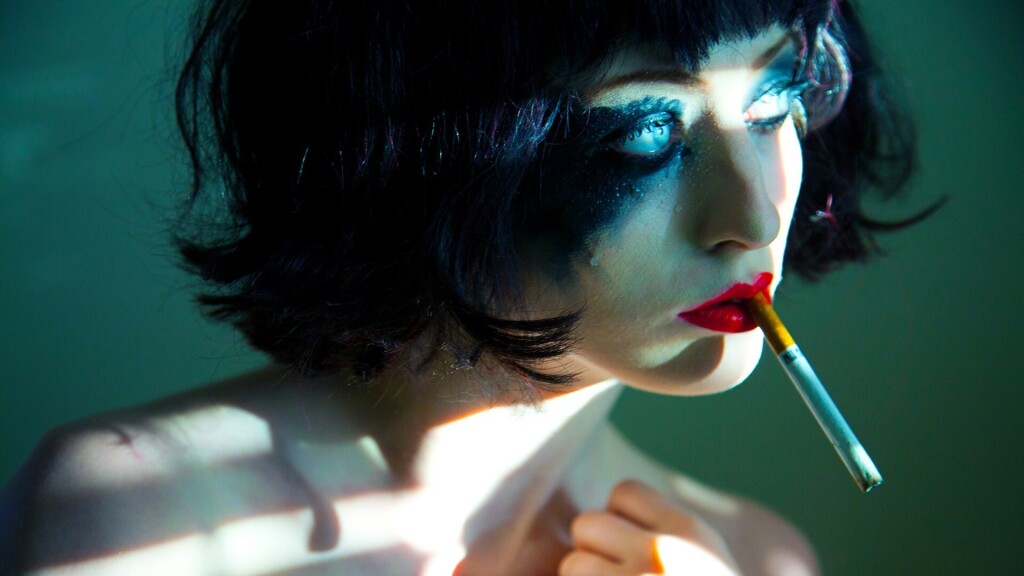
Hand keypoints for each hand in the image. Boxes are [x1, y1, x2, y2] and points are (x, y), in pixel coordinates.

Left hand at [558, 480, 739, 574]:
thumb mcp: (707, 558)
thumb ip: (664, 528)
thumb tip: (605, 510)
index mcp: (688, 533)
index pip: (624, 491)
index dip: (618, 519)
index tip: (633, 549)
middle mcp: (661, 554)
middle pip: (587, 523)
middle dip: (592, 552)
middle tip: (616, 574)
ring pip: (573, 565)